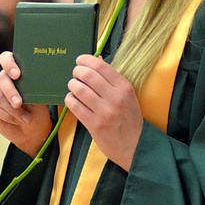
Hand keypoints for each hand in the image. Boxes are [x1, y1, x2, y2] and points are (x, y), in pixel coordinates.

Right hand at [0, 51, 53, 156]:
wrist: (31, 131)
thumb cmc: (39, 112)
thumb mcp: (40, 101)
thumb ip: (32, 89)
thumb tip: (31, 81)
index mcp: (18, 72)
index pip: (7, 59)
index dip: (9, 64)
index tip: (17, 75)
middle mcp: (4, 78)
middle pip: (2, 79)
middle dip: (11, 93)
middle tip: (19, 104)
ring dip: (12, 109)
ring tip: (25, 118)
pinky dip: (6, 115)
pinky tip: (15, 120)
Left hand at [66, 55, 144, 170]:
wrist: (135, 145)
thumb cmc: (129, 118)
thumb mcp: (127, 95)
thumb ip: (112, 78)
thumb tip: (97, 59)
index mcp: (124, 87)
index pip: (101, 66)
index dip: (86, 60)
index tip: (80, 61)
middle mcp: (115, 97)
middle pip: (88, 75)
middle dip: (77, 71)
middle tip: (75, 74)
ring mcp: (104, 112)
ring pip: (79, 89)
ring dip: (72, 85)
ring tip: (73, 86)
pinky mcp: (94, 125)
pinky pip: (75, 106)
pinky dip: (70, 99)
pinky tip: (72, 99)